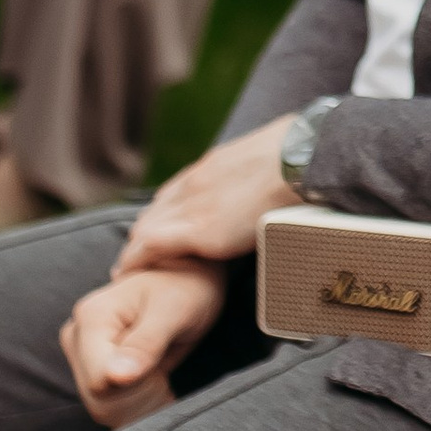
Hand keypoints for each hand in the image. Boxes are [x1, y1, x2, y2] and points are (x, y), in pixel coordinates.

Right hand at [60, 263, 222, 428]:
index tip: (162, 371)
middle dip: (137, 395)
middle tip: (165, 370)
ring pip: (101, 404)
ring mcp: (81, 351)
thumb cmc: (186, 288)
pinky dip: (135, 400)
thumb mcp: (175, 311)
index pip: (99, 381)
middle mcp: (77, 334)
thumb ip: (146, 343)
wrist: (188, 277)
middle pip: (98, 396)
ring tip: (160, 370)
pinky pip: (106, 402)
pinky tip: (153, 377)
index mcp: (92, 317)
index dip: (135, 387)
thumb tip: (115, 377)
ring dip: (138, 399)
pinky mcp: (90, 363)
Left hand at [115, 115, 295, 273]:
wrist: (303, 162)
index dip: (165, 210)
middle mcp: (196, 183)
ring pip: (147, 226)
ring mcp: (193, 205)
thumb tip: (284, 178)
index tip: (160, 225)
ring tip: (127, 264)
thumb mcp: (274, 161)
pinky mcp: (197, 230)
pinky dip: (136, 258)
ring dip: (136, 245)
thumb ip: (265, 173)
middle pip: (156, 209)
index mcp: (215, 167)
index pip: (177, 191)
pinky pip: (152, 245)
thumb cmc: (302, 160)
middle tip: (137, 251)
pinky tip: (126, 270)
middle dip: (144, 230)